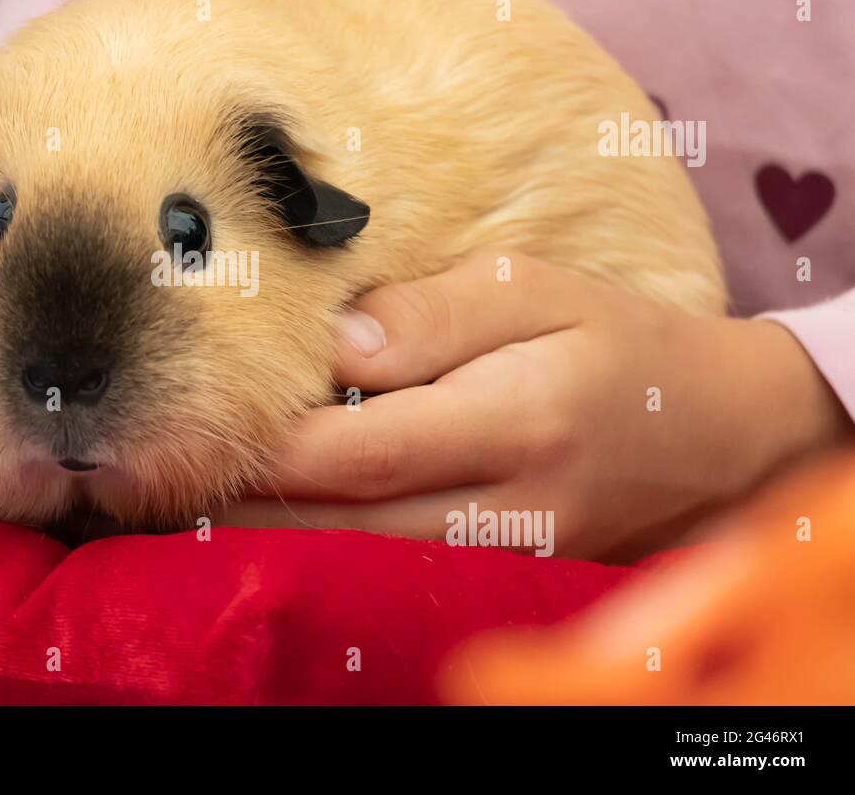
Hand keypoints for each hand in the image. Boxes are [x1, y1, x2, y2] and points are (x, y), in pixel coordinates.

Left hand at [220, 252, 852, 559]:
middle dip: (238, 498)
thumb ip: (435, 315)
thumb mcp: (540, 291)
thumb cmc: (616, 342)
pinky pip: (382, 557)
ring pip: (351, 550)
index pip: (357, 450)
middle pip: (338, 516)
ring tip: (177, 491)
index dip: (265, 448)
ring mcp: (495, 548)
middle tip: (148, 469)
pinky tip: (260, 506)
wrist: (708, 438)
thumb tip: (335, 341)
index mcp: (513, 418)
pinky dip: (316, 534)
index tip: (188, 423)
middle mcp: (499, 502)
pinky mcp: (488, 565)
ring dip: (263, 525)